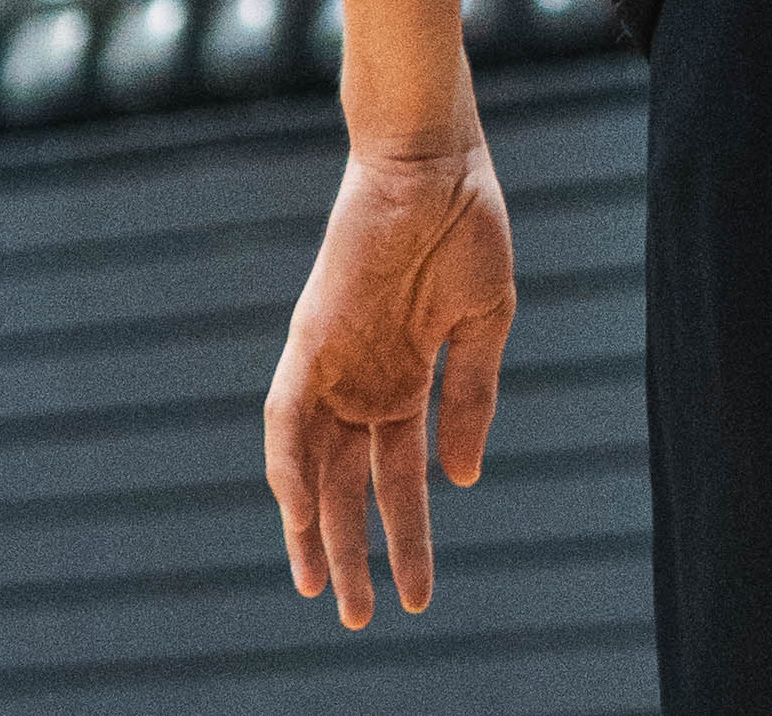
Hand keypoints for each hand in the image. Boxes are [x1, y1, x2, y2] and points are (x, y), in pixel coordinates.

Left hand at [265, 113, 514, 624]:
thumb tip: (462, 478)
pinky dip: (286, 466)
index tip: (418, 594)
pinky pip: (286, 416)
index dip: (407, 535)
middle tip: (358, 617)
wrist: (434, 155)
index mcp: (407, 376)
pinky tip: (294, 513)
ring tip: (322, 589)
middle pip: (348, 486)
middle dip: (353, 552)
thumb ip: (472, 398)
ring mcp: (334, 363)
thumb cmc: (465, 220)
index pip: (398, 475)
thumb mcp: (484, 320)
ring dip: (311, 529)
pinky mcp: (311, 338)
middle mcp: (363, 380)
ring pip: (310, 467)